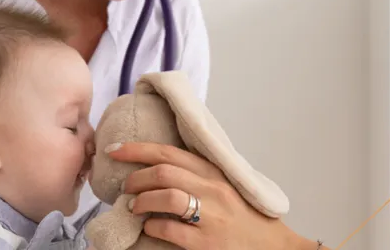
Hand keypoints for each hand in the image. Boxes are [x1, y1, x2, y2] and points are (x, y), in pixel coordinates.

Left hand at [106, 142, 320, 249]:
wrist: (274, 247)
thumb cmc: (247, 219)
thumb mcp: (226, 188)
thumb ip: (199, 176)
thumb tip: (158, 169)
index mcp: (215, 174)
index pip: (170, 153)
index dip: (137, 150)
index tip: (115, 151)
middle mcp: (214, 190)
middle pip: (164, 172)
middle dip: (136, 177)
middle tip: (125, 187)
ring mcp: (211, 216)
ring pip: (166, 196)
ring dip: (141, 201)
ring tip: (133, 207)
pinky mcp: (206, 242)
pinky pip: (170, 229)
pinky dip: (152, 226)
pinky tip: (149, 228)